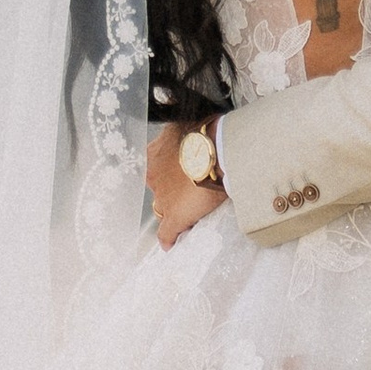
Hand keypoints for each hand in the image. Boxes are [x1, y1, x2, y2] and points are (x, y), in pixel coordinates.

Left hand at [148, 122, 227, 249]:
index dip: (171, 174)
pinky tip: (171, 243)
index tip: (184, 175)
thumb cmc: (205, 133)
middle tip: (192, 190)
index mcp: (154, 156)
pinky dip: (168, 238)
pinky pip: (166, 233)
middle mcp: (153, 178)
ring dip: (173, 211)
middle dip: (171, 191)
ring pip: (162, 209)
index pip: (157, 170)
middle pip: (159, 189)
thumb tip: (188, 132)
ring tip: (190, 212)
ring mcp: (162, 199)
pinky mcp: (174, 217)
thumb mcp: (186, 126)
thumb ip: (181, 134)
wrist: (216, 151)